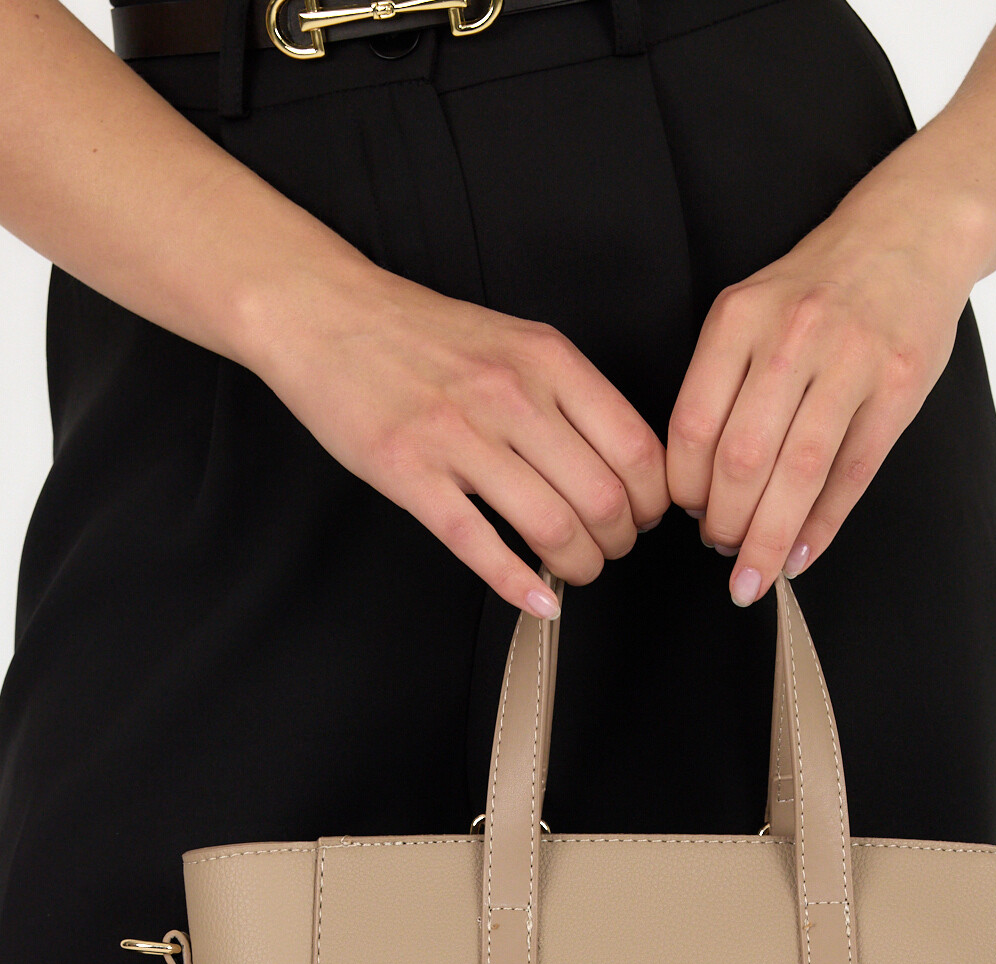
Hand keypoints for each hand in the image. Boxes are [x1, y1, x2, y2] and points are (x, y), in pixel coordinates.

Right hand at [259, 263, 669, 616]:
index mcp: (548, 360)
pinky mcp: (409, 472)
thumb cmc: (422, 334)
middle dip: (619, 542)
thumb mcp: (515, 340)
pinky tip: (537, 600)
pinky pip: (478, 544)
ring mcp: (457, 435)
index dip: (652, 501)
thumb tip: (620, 465)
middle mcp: (510, 395)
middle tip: (609, 550)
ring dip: (578, 566)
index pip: (636, 449)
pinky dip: (518, 584)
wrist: (327, 313)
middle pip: (603, 498)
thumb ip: (567, 395)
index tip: (645, 517)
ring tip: (574, 570)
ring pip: (552, 526)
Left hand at [666, 179, 982, 603]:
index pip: (693, 426)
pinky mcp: (899, 387)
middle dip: (726, 523)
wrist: (911, 233)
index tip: (686, 515)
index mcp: (740, 318)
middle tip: (722, 551)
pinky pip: (852, 473)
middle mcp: (792, 336)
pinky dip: (822, 525)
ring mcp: (851, 360)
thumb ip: (725, 385)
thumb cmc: (820, 289)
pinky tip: (801, 555)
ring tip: (755, 572)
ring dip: (770, 537)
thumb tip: (702, 489)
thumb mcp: (754, 311)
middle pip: (743, 457)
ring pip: (799, 472)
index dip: (684, 488)